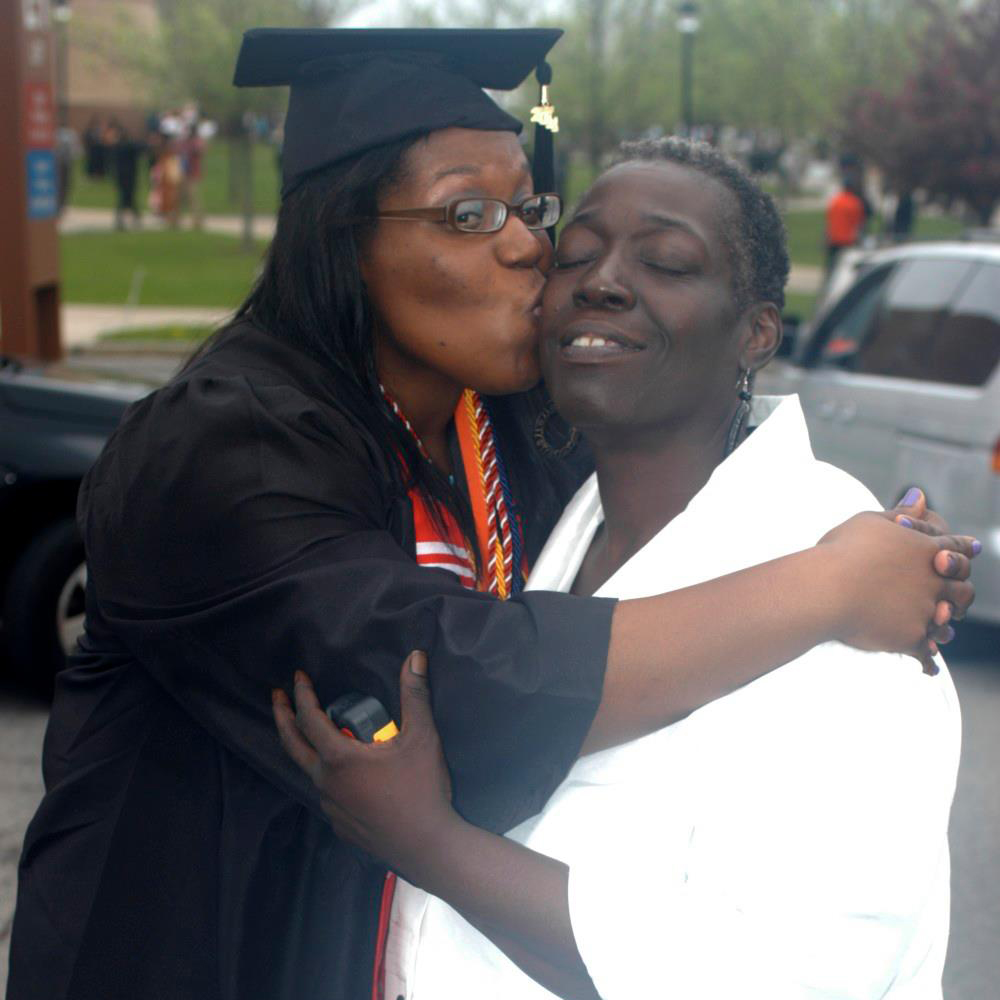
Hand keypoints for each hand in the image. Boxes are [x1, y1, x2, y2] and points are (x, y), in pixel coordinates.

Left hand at [272, 652, 455, 877]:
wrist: (428, 846)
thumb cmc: (422, 788)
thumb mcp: (422, 736)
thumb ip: (415, 694)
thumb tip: (415, 656)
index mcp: (339, 758)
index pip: (309, 718)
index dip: (302, 694)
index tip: (297, 677)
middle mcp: (326, 782)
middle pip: (292, 745)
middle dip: (282, 717)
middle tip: (277, 697)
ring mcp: (330, 807)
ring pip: (312, 771)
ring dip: (309, 749)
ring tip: (320, 734)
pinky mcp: (341, 826)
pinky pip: (328, 794)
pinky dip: (328, 776)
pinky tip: (346, 775)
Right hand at [818, 511, 976, 672]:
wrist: (827, 589)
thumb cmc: (842, 552)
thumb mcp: (870, 522)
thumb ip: (900, 513)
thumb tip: (920, 495)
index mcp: (926, 550)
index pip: (955, 548)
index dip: (963, 549)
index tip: (973, 548)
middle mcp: (933, 581)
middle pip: (961, 590)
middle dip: (959, 593)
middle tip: (955, 599)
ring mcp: (924, 611)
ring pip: (945, 624)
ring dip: (943, 627)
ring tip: (940, 633)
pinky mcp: (911, 638)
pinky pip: (926, 654)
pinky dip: (929, 662)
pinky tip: (928, 668)